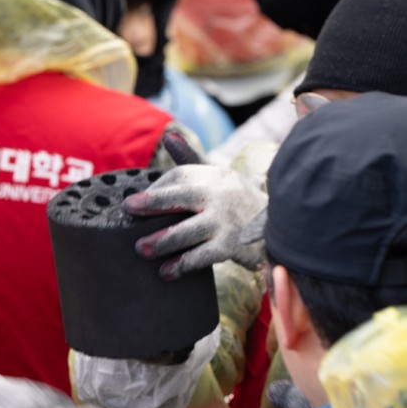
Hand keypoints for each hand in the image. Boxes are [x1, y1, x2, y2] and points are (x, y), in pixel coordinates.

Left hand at [123, 162, 267, 278]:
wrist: (279, 226)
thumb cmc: (235, 200)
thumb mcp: (217, 177)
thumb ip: (190, 160)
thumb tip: (168, 135)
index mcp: (214, 175)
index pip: (180, 176)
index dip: (156, 190)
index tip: (135, 203)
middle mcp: (220, 194)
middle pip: (182, 196)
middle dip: (154, 202)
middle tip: (129, 209)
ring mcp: (226, 221)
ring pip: (188, 230)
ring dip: (163, 241)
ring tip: (141, 249)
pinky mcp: (231, 246)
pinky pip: (202, 256)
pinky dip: (182, 264)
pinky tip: (166, 272)